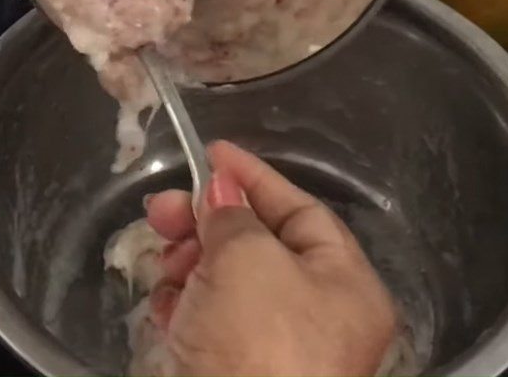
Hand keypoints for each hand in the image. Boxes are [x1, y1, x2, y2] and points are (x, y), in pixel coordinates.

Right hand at [145, 141, 396, 376]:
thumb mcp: (248, 258)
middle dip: (207, 222)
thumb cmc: (258, 342)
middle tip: (162, 209)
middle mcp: (318, 317)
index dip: (254, 179)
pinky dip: (183, 305)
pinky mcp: (234, 375)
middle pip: (258, 246)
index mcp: (345, 286)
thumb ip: (232, 215)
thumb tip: (218, 187)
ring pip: (228, 283)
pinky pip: (209, 322)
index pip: (300, 211)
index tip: (211, 153)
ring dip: (189, 263)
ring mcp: (274, 351)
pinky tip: (162, 303)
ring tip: (162, 261)